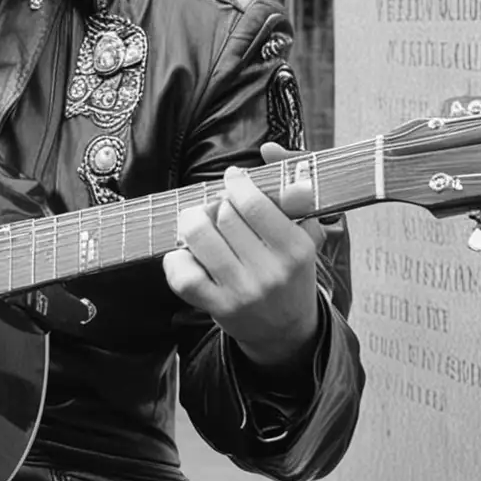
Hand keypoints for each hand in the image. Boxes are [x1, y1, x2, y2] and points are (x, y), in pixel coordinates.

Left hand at [163, 142, 326, 374]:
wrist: (286, 330)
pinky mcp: (217, 307)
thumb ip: (291, 191)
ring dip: (192, 223)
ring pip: (199, 238)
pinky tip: (186, 254)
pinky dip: (176, 258)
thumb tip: (270, 149)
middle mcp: (269, 271)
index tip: (233, 179)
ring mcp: (241, 291)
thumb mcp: (304, 234)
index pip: (254, 204)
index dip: (237, 184)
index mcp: (295, 249)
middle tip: (216, 206)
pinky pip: (182, 274)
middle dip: (214, 204)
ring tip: (198, 223)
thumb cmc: (291, 274)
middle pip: (223, 216)